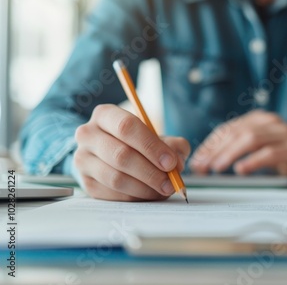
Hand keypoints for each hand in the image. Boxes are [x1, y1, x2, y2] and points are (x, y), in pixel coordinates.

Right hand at [74, 104, 190, 200]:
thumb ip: (173, 145)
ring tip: (163, 189)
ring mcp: (83, 160)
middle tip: (170, 182)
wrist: (112, 154)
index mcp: (105, 115)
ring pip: (116, 178)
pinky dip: (135, 197)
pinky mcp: (86, 183)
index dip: (151, 146)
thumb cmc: (139, 143)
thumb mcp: (158, 136)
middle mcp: (88, 135)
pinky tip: (149, 194)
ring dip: (145, 188)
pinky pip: (112, 194)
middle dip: (151, 172)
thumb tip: (177, 164)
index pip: (126, 127)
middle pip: (121, 155)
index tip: (170, 162)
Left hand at [189, 110, 286, 181]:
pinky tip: (241, 170)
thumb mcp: (261, 150)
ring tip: (216, 168)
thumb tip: (208, 164)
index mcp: (258, 119)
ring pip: (251, 139)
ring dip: (230, 154)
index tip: (195, 161)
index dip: (210, 145)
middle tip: (200, 167)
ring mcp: (284, 133)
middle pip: (236, 133)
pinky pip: (271, 152)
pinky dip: (253, 161)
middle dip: (215, 151)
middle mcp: (270, 121)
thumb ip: (240, 150)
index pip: (228, 129)